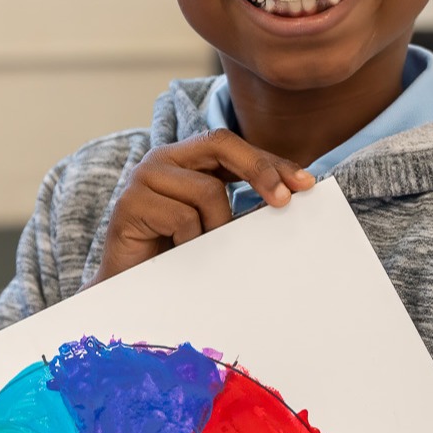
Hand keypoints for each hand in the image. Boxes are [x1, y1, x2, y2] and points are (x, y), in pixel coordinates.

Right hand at [93, 129, 315, 286]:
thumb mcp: (213, 222)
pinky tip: (177, 251)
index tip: (304, 183)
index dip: (269, 161)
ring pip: (206, 191)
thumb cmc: (175, 254)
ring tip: (200, 245)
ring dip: (215, 226)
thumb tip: (289, 196)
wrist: (128, 288)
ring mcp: (142, 178)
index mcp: (183, 159)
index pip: (231, 145)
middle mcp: (161, 159)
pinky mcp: (129, 203)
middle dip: (259, 169)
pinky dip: (190, 241)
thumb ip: (237, 203)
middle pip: (219, 144)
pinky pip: (183, 217)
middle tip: (283, 201)